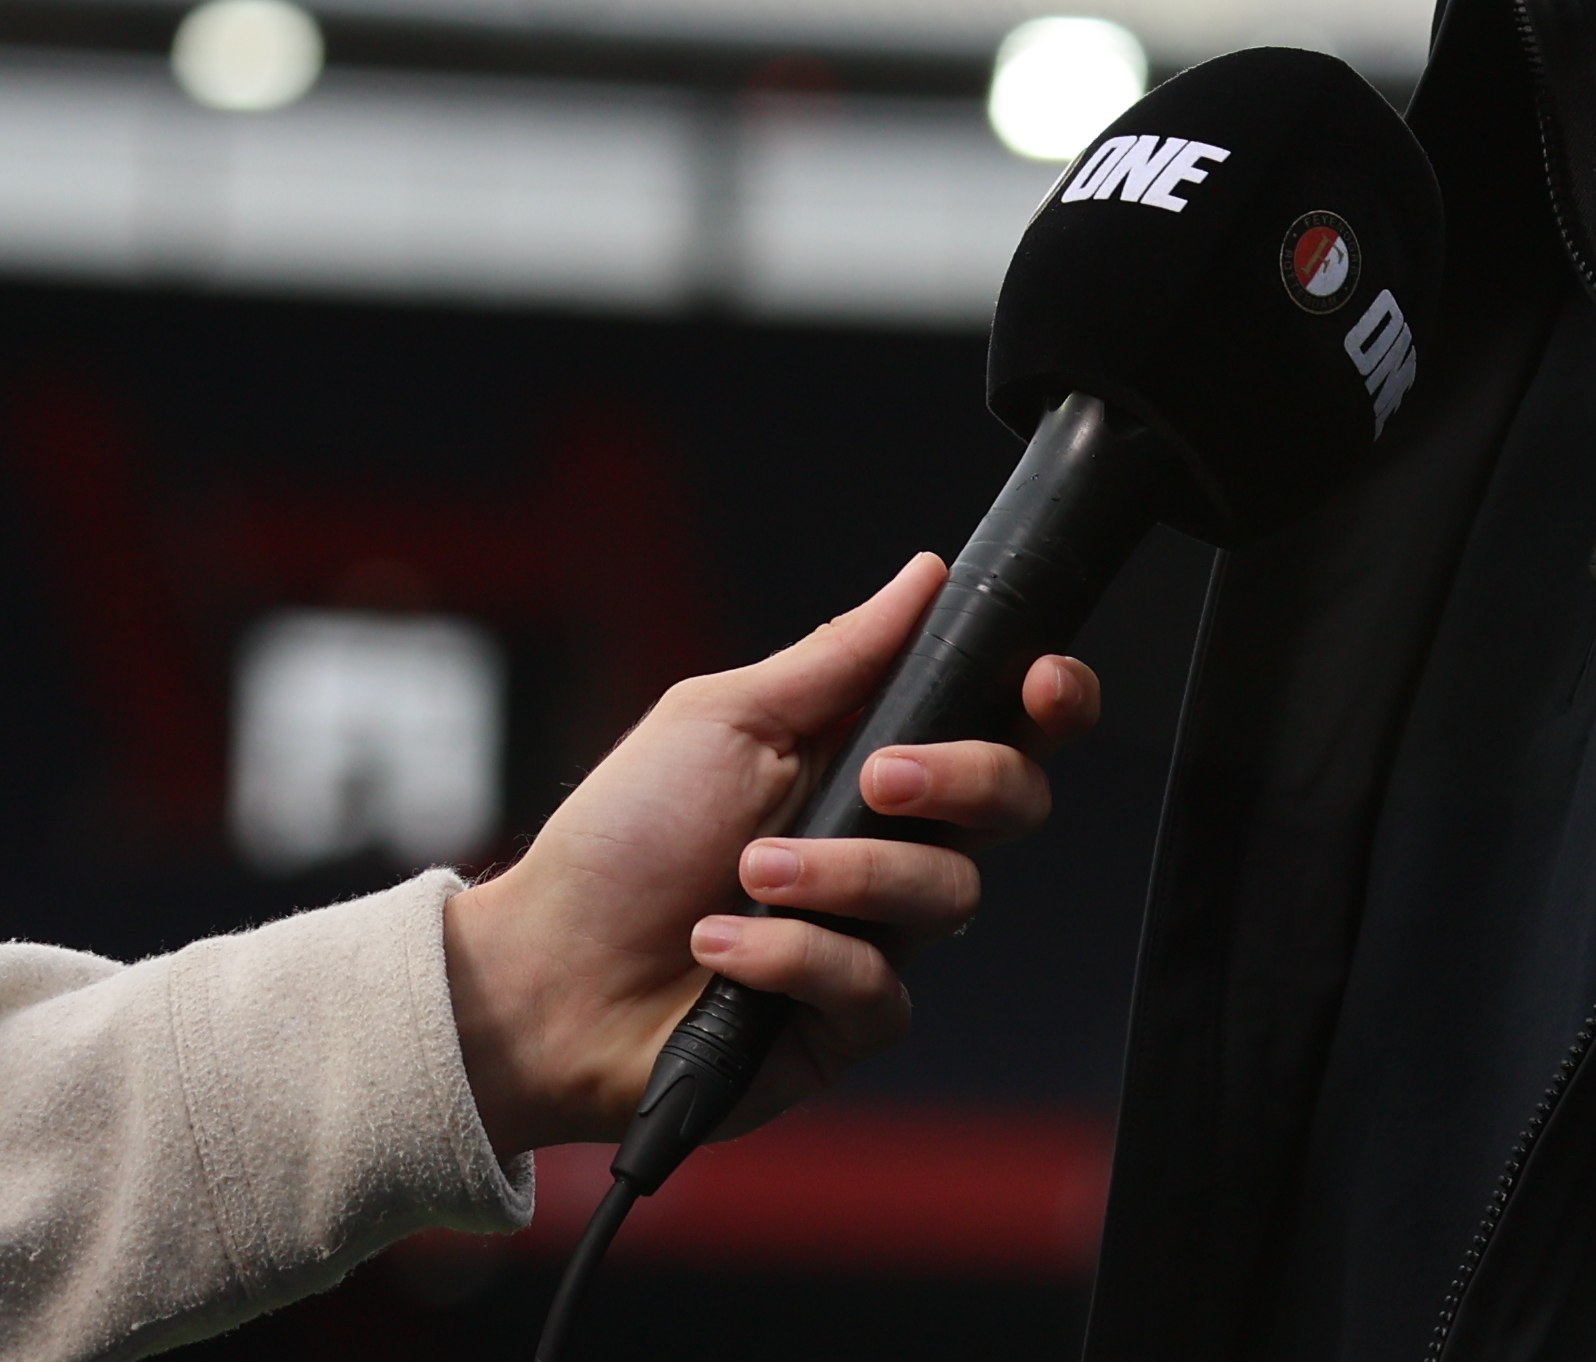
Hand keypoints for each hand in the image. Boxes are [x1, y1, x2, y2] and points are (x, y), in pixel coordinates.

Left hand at [434, 554, 1104, 1154]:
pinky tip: (722, 948)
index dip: (1051, 699)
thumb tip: (928, 573)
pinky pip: (878, 989)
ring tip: (748, 873)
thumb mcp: (721, 718)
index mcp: (873, 759)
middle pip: (1015, 804)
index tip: (1041, 680)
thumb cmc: (622, 836)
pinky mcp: (849, 1023)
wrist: (545, 973)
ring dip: (843, 877)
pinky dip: (792, 957)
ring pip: (947, 896)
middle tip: (878, 776)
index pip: (1003, 725)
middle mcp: (893, 847)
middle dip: (965, 779)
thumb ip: (837, 657)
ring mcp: (879, 938)